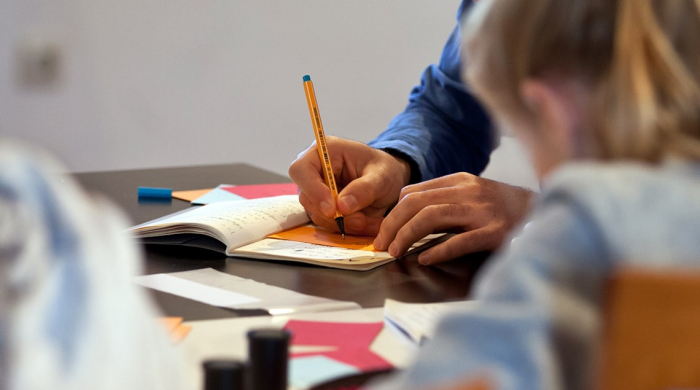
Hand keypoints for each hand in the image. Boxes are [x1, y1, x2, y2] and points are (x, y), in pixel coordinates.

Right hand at [288, 136, 410, 235]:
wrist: (389, 181)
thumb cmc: (383, 169)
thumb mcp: (382, 176)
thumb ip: (364, 189)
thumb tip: (342, 207)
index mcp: (325, 151)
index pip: (301, 169)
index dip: (312, 190)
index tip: (332, 209)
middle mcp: (315, 171)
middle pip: (307, 197)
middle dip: (333, 214)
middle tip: (360, 220)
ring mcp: (317, 192)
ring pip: (317, 215)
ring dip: (343, 224)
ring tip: (371, 223)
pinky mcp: (323, 208)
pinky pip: (328, 224)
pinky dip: (348, 228)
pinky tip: (367, 225)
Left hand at [373, 172, 534, 264]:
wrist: (547, 213)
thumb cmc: (504, 208)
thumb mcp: (472, 194)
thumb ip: (442, 198)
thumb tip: (405, 207)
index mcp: (460, 181)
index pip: (414, 192)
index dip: (392, 212)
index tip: (382, 231)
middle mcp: (469, 192)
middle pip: (417, 204)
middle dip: (392, 225)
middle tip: (381, 245)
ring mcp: (483, 212)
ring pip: (432, 217)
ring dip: (407, 235)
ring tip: (395, 252)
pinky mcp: (495, 233)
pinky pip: (460, 241)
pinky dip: (438, 250)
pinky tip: (424, 259)